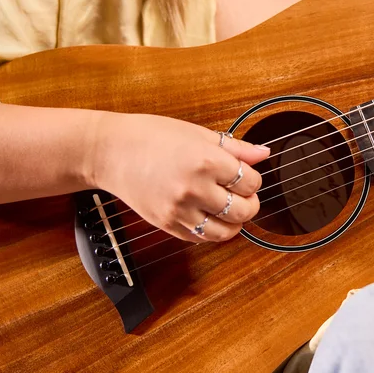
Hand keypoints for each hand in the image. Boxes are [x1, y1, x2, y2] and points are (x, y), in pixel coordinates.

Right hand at [91, 114, 269, 241]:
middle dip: (250, 203)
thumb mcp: (198, 134)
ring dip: (235, 223)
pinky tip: (208, 216)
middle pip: (243, 210)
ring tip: (230, 209)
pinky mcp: (167, 225)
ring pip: (225, 232)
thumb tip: (263, 153)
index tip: (245, 175)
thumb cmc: (151, 137)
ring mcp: (179, 210)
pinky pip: (201, 238)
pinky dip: (211, 231)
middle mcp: (194, 188)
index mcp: (205, 161)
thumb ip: (235, 148)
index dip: (253, 179)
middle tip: (244, 195)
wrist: (110, 152)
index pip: (250, 182)